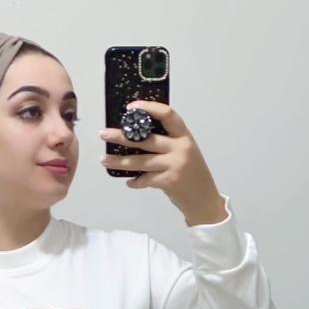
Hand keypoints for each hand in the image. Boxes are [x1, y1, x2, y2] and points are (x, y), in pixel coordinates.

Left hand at [99, 100, 228, 225]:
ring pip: (141, 161)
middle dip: (122, 136)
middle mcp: (180, 147)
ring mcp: (175, 164)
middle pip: (146, 138)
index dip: (148, 108)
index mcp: (184, 135)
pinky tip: (129, 181)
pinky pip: (146, 179)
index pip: (167, 114)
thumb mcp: (185, 151)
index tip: (130, 107)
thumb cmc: (192, 173)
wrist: (205, 200)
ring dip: (120, 161)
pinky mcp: (169, 181)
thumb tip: (137, 136)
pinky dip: (135, 181)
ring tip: (104, 160)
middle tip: (104, 134)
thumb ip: (168, 142)